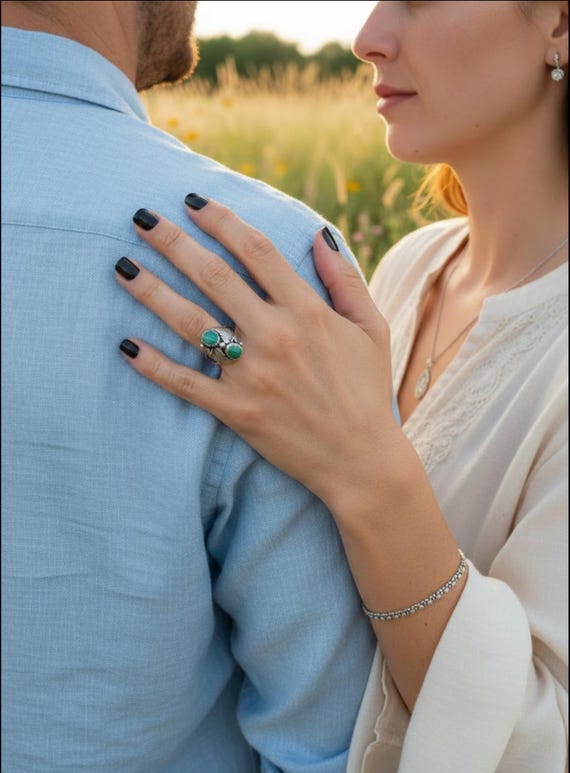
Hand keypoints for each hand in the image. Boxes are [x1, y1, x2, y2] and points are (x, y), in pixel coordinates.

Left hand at [115, 197, 397, 510]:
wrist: (360, 460)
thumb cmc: (367, 391)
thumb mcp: (371, 328)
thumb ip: (344, 279)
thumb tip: (317, 234)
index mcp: (307, 311)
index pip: (256, 251)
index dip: (221, 220)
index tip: (193, 201)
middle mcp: (275, 336)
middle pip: (213, 276)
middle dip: (172, 242)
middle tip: (140, 218)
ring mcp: (252, 374)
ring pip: (191, 323)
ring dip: (151, 292)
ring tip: (120, 267)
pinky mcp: (236, 410)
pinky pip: (185, 383)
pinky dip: (154, 365)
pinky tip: (126, 345)